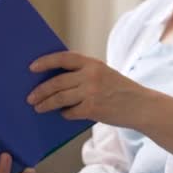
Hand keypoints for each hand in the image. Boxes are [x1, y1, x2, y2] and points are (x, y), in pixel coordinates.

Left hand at [27, 51, 150, 127]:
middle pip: (57, 82)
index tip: (32, 67)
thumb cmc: (121, 91)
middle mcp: (91, 75)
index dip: (45, 61)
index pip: (63, 58)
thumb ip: (84, 74)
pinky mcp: (93, 109)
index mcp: (93, 63)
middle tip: (30, 97)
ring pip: (59, 98)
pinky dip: (65, 114)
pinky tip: (63, 114)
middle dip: (40, 91)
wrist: (141, 106)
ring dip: (46, 104)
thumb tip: (55, 82)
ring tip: (38, 108)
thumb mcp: (104, 74)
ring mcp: (91, 92)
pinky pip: (70, 112)